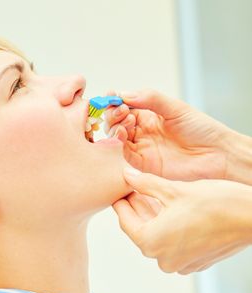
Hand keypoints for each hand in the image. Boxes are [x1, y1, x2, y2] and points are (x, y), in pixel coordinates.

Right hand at [104, 89, 234, 180]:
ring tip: (126, 121)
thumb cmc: (200, 128)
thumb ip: (150, 98)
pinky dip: (119, 144)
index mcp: (148, 116)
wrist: (217, 153)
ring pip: (117, 137)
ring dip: (115, 127)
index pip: (124, 107)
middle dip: (113, 114)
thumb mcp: (175, 107)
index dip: (115, 101)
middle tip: (122, 110)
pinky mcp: (143, 163)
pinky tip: (123, 135)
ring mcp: (142, 147)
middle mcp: (142, 131)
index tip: (111, 95)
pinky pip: (124, 154)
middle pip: (116, 122)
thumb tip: (124, 94)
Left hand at [112, 167, 251, 273]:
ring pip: (156, 235)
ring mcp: (180, 263)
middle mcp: (163, 258)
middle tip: (135, 188)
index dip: (121, 202)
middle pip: (140, 228)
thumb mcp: (174, 189)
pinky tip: (169, 208)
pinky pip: (172, 242)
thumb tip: (126, 176)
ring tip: (151, 194)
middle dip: (137, 207)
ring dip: (152, 215)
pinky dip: (168, 226)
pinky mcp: (195, 261)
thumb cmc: (215, 204)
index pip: (125, 220)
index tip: (120, 190)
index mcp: (151, 242)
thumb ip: (145, 183)